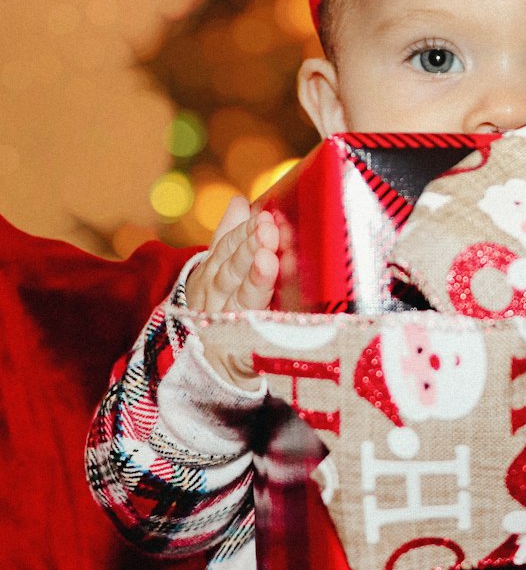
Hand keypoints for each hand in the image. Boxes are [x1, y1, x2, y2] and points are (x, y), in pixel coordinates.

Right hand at [186, 197, 279, 388]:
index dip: (243, 234)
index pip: (226, 251)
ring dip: (255, 281)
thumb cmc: (221, 309)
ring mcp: (225, 330)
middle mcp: (215, 302)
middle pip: (231, 274)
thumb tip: (241, 202)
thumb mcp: (218, 272)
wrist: (206, 368)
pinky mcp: (240, 357)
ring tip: (270, 261)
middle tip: (268, 231)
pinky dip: (261, 329)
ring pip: (241, 303)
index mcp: (212, 277)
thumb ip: (229, 238)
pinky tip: (276, 317)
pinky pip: (252, 342)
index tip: (263, 217)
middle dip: (248, 251)